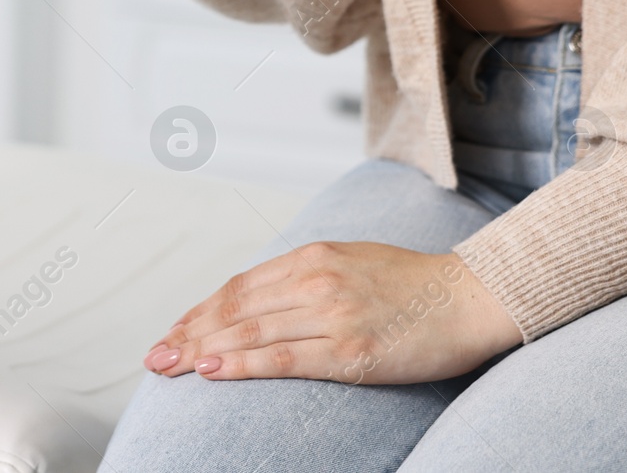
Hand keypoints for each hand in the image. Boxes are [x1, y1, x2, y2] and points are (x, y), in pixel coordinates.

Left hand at [143, 243, 521, 385]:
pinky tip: (211, 370)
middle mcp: (315, 280)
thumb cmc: (414, 285)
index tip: (174, 331)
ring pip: (249, 332)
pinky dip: (241, 364)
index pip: (239, 287)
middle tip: (155, 354)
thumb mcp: (350, 263)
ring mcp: (332, 314)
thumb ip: (306, 278)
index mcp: (313, 256)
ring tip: (169, 365)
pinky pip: (283, 358)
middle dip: (188, 332)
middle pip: (234, 309)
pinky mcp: (351, 349)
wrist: (472, 297)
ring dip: (202, 349)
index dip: (200, 311)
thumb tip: (261, 300)